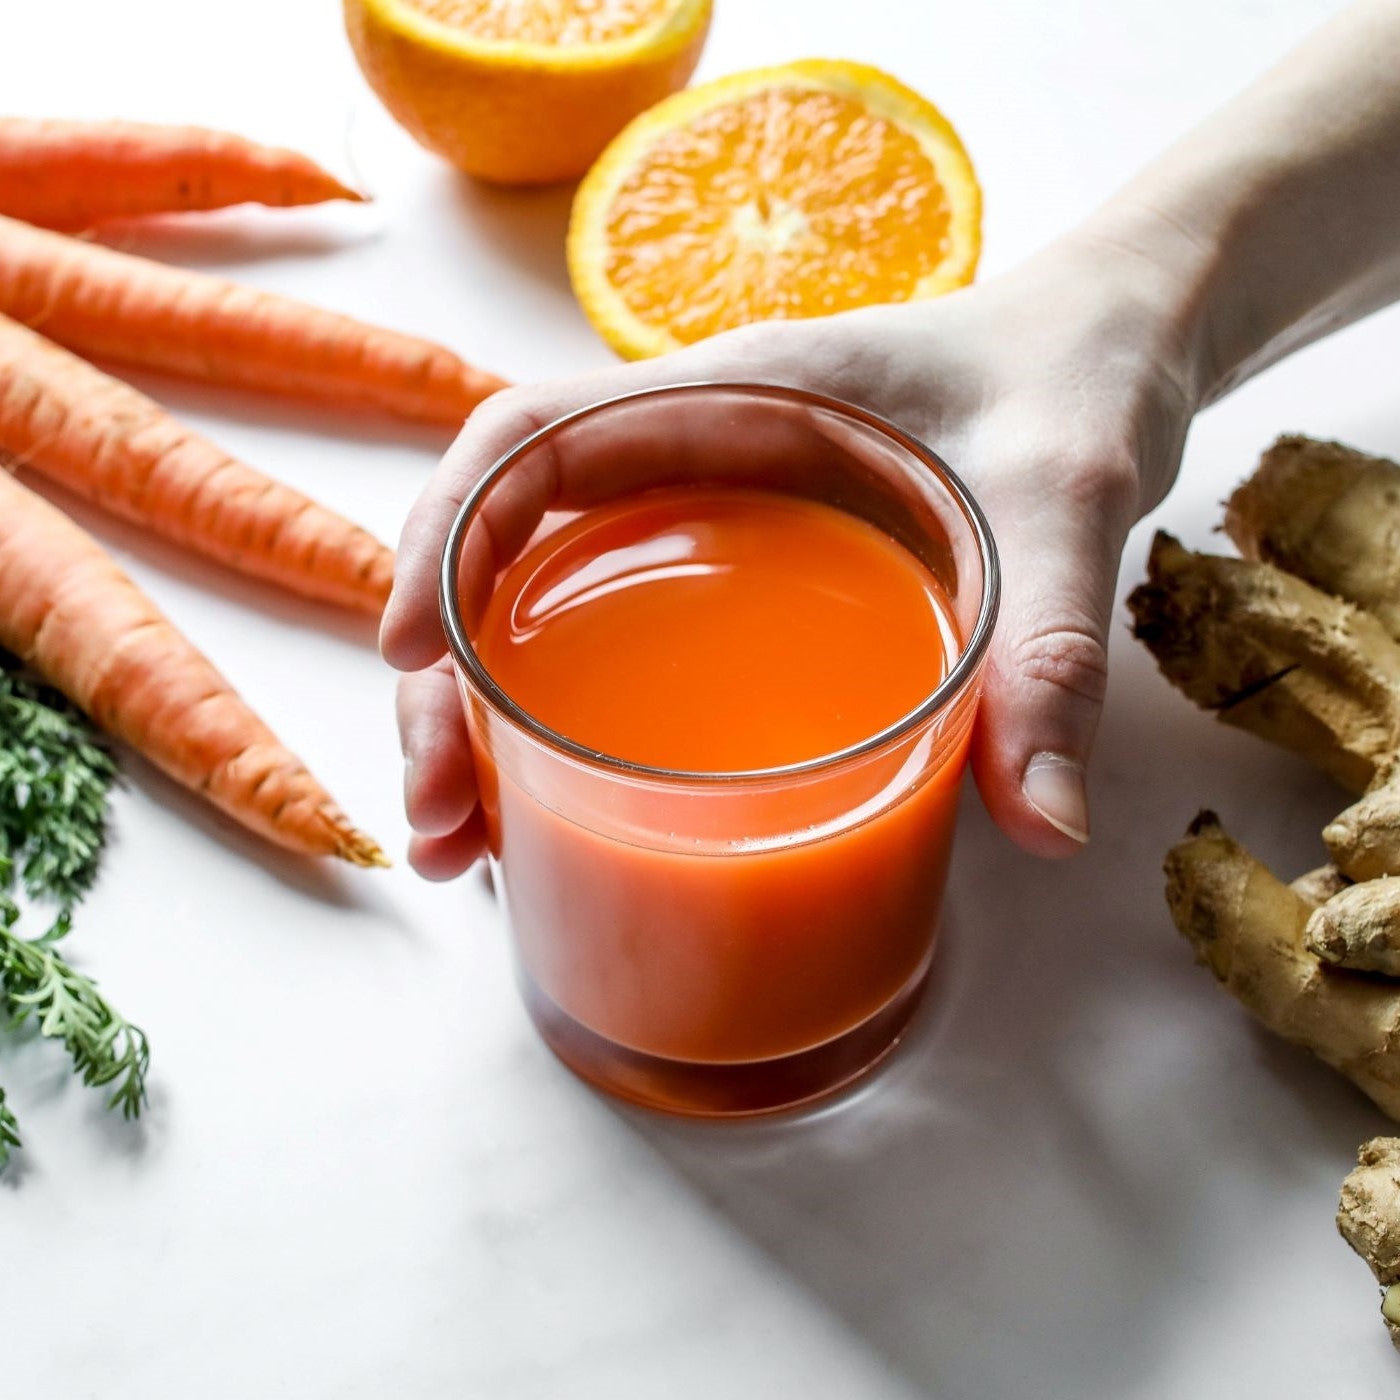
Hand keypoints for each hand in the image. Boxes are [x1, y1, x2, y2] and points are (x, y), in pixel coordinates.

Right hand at [382, 230, 1199, 877]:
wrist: (1112, 350)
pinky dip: (564, 714)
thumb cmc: (1073, 385)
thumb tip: (1047, 833)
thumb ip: (1052, 657)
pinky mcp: (745, 570)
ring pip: (547, 601)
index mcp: (737, 396)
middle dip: (446, 680)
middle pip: (510, 547)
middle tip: (443, 817)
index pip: (533, 433)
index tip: (408, 651)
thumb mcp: (1068, 506)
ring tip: (471, 843)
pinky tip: (562, 806)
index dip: (447, 531)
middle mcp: (696, 453)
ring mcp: (713, 513)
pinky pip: (617, 632)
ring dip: (483, 716)